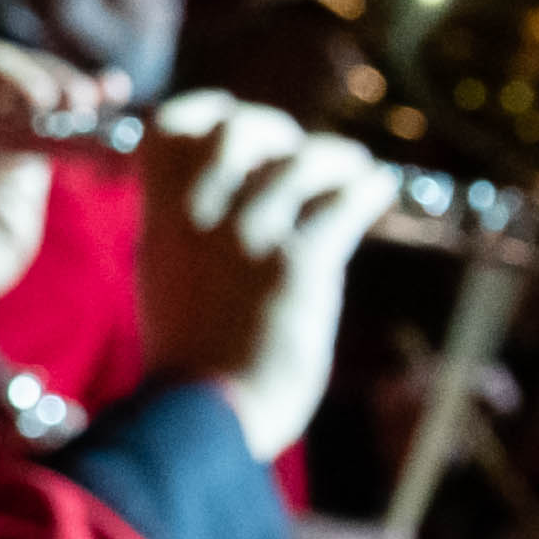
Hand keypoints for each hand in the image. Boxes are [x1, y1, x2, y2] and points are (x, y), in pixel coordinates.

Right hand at [130, 93, 400, 457]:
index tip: (233, 121)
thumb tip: (226, 211)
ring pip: (302, 160)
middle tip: (298, 154)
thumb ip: (188, 243)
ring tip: (354, 169)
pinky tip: (377, 192)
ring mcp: (248, 237)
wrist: (200, 424)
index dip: (207, 114)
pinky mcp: (297, 264)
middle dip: (276, 131)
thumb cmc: (189, 373)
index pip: (170, 130)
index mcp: (161, 224)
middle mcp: (200, 218)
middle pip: (239, 129)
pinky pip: (343, 202)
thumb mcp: (167, 290)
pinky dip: (366, 188)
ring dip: (335, 158)